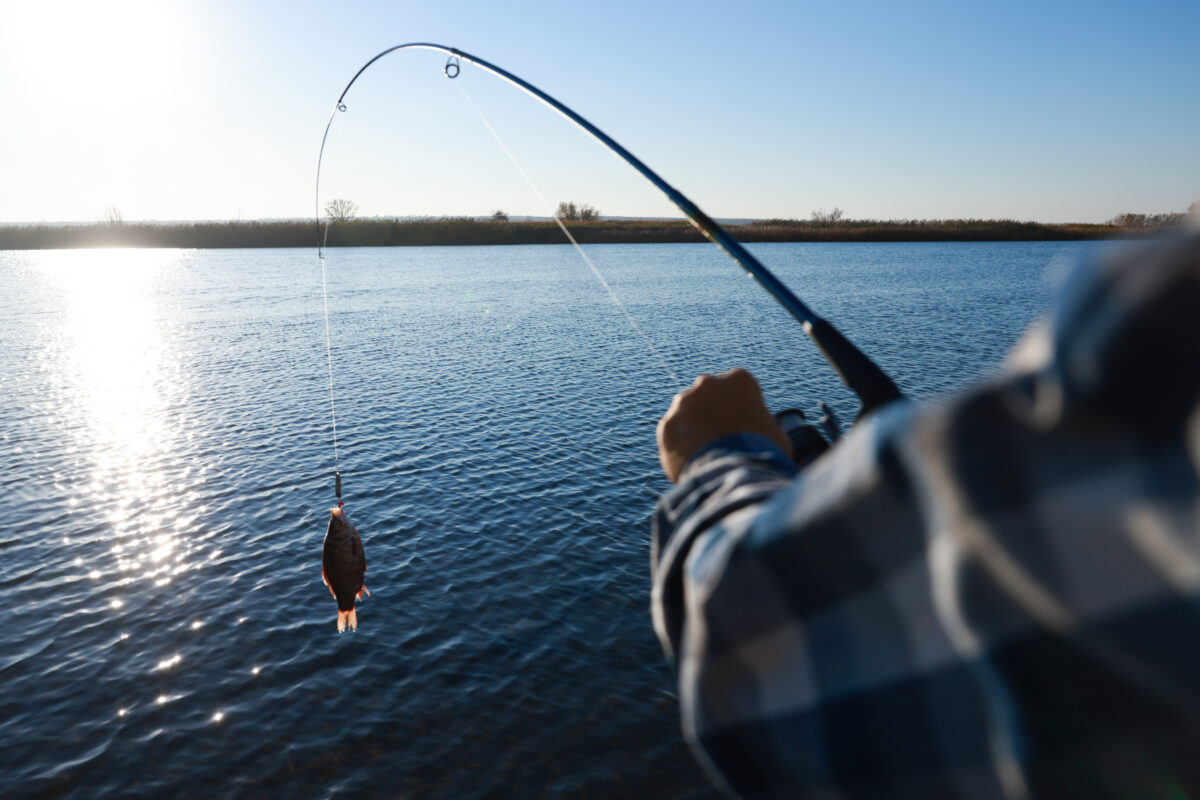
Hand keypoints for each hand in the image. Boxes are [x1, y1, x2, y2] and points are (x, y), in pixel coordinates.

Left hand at [656, 368, 792, 482]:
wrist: (734, 475)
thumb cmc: (763, 454)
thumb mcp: (775, 434)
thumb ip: (762, 425)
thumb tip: (761, 434)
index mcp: (739, 380)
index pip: (737, 389)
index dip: (740, 409)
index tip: (742, 426)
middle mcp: (707, 384)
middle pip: (707, 397)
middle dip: (711, 413)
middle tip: (720, 439)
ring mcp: (683, 403)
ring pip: (686, 415)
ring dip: (693, 430)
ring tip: (706, 455)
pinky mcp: (666, 425)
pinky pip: (673, 436)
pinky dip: (680, 449)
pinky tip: (693, 463)